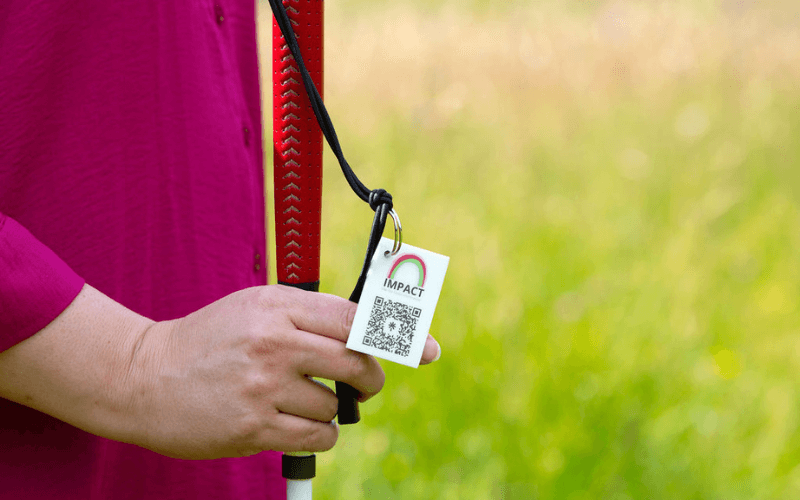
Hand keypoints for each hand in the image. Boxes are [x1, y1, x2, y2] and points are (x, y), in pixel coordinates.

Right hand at [125, 285, 438, 458]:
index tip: (425, 348)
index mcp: (278, 306)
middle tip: (365, 384)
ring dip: (333, 410)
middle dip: (371, 379)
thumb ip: (309, 315)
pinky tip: (298, 424)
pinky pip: (318, 437)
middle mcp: (274, 342)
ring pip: (337, 405)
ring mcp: (263, 386)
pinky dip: (320, 434)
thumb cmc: (209, 341)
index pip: (355, 318)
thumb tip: (369, 330)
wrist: (144, 378)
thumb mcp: (255, 309)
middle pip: (357, 362)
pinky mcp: (253, 426)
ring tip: (301, 402)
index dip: (397, 333)